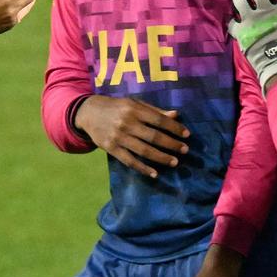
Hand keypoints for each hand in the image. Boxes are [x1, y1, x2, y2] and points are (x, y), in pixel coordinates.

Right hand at [73, 95, 189, 177]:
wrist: (89, 112)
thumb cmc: (117, 107)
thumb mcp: (134, 103)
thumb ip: (154, 110)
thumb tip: (176, 115)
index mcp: (134, 109)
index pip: (159, 120)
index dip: (174, 128)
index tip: (187, 134)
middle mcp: (127, 123)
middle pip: (154, 136)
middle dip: (171, 144)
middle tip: (185, 150)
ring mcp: (118, 137)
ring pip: (144, 151)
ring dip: (161, 158)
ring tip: (174, 162)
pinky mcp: (111, 148)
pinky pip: (130, 161)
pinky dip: (143, 168)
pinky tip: (155, 174)